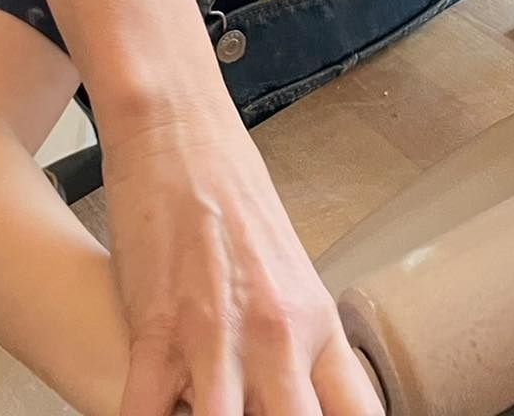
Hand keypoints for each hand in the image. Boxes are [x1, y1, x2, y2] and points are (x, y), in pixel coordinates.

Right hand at [103, 102, 380, 415]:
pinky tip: (157, 409)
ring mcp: (216, 337)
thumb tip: (295, 396)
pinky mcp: (155, 331)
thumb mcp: (286, 266)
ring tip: (200, 409)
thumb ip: (297, 339)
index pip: (358, 415)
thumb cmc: (230, 187)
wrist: (178, 127)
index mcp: (315, 319)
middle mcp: (277, 335)